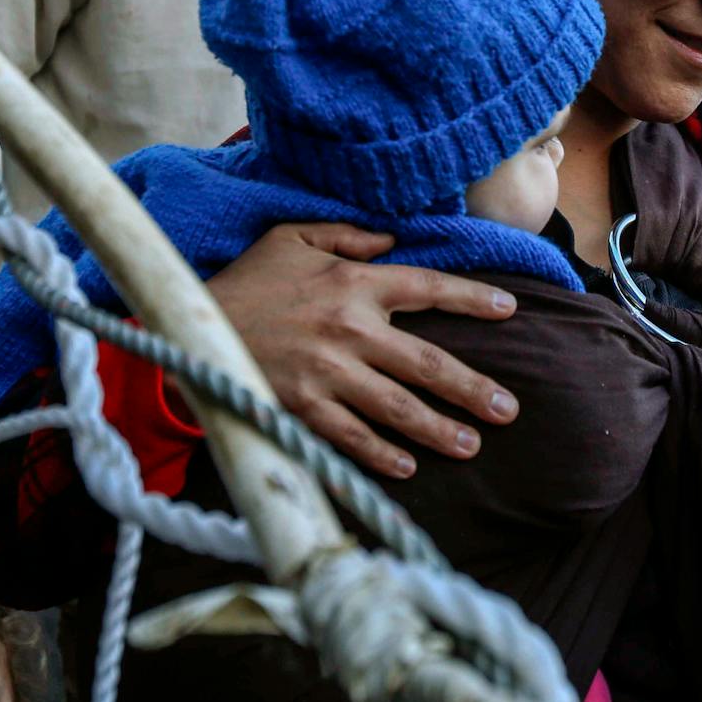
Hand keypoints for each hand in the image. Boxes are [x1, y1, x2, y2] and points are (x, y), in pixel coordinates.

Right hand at [205, 222, 520, 478]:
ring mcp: (327, 373)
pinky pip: (351, 436)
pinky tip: (406, 465)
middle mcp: (348, 329)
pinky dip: (379, 453)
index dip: (473, 300)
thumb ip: (346, 235)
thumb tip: (391, 242)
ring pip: (398, 407)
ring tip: (471, 445)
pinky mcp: (302, 406)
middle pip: (426, 363)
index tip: (510, 310)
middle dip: (472, 388)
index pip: (428, 288)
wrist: (190, 324)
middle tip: (508, 409)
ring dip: (438, 429)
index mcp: (353, 282)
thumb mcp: (292, 238)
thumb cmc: (247, 279)